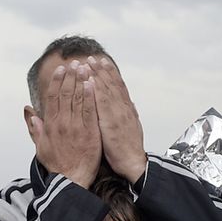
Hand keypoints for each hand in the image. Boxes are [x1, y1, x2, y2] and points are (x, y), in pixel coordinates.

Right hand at [29, 61, 100, 187]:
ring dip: (81, 81)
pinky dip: (90, 96)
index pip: (53, 97)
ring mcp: (76, 127)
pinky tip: (92, 84)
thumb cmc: (56, 164)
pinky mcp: (90, 132)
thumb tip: (28, 110)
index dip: (57, 81)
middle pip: (66, 93)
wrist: (71, 179)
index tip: (61, 69)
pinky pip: (90, 111)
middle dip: (70, 76)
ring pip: (78, 99)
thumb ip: (34, 127)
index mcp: (51, 124)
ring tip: (85, 67)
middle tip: (75, 62)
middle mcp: (62, 122)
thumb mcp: (40, 146)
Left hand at [91, 57, 146, 182]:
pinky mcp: (111, 122)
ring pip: (107, 89)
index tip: (102, 63)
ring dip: (97, 75)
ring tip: (89, 63)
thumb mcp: (131, 127)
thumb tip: (130, 104)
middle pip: (112, 84)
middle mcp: (123, 108)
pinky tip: (90, 81)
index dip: (110, 74)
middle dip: (101, 70)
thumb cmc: (128, 149)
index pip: (118, 87)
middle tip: (92, 58)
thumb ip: (129, 114)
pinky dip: (96, 90)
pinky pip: (102, 103)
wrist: (132, 162)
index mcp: (127, 110)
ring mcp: (118, 114)